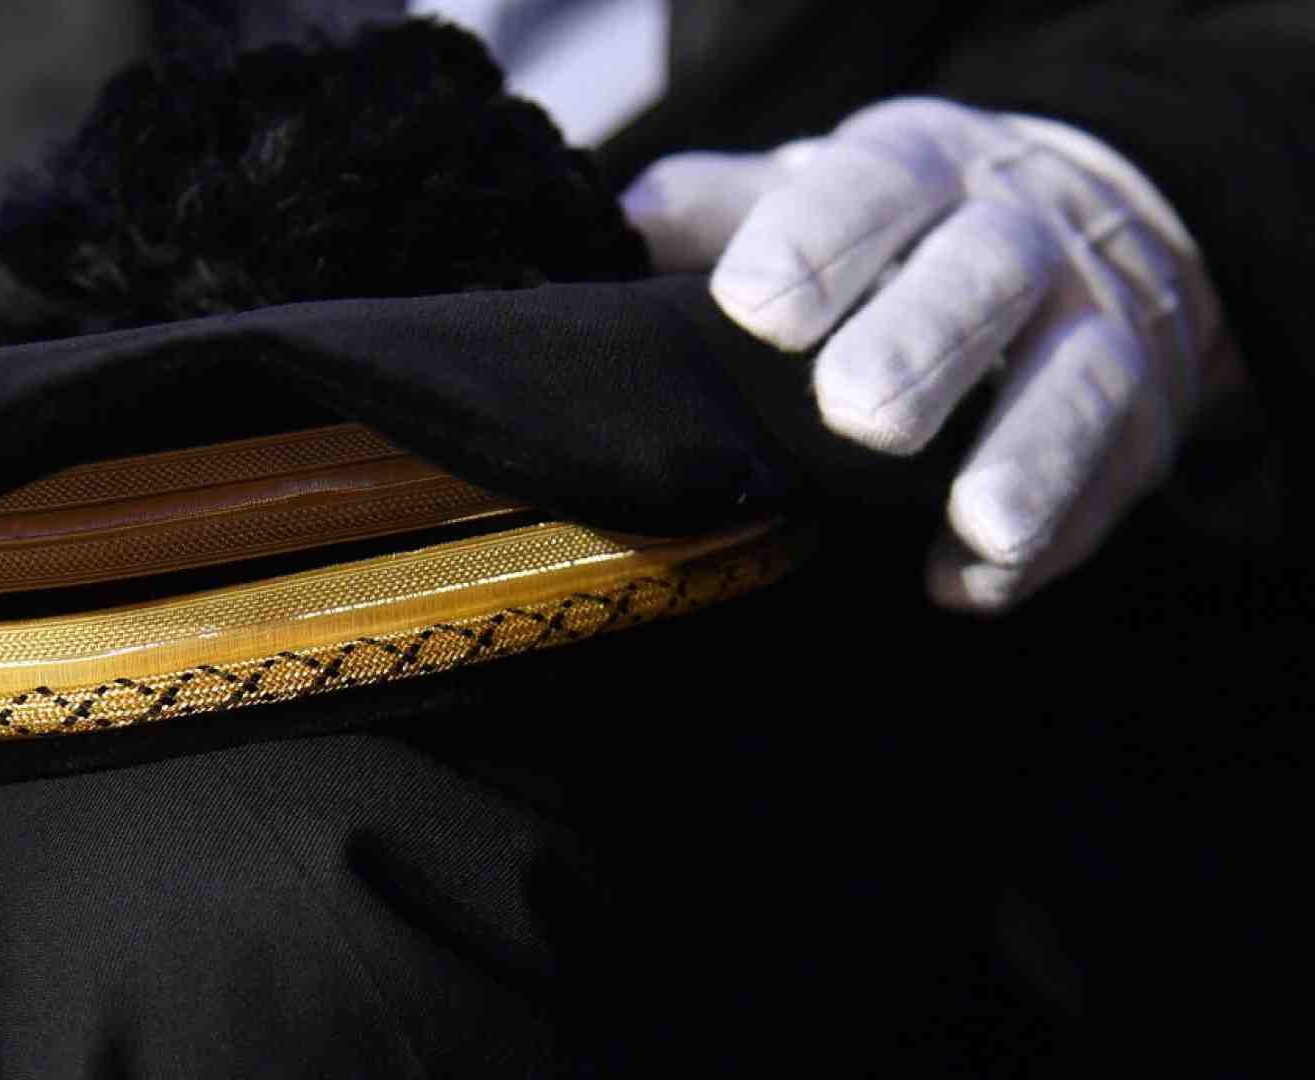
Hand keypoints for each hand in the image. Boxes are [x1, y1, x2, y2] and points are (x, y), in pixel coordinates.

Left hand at [623, 97, 1240, 610]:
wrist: (1092, 226)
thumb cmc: (904, 229)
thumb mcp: (822, 192)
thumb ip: (726, 207)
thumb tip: (626, 223)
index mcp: (922, 168)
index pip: (874, 187)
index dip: (816, 242)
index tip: (754, 307)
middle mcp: (1020, 237)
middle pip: (984, 276)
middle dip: (925, 343)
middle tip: (857, 412)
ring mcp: (1093, 328)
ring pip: (1078, 379)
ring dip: (1031, 453)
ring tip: (980, 518)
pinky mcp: (1135, 424)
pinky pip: (1107, 480)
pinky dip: (1050, 540)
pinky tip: (974, 584)